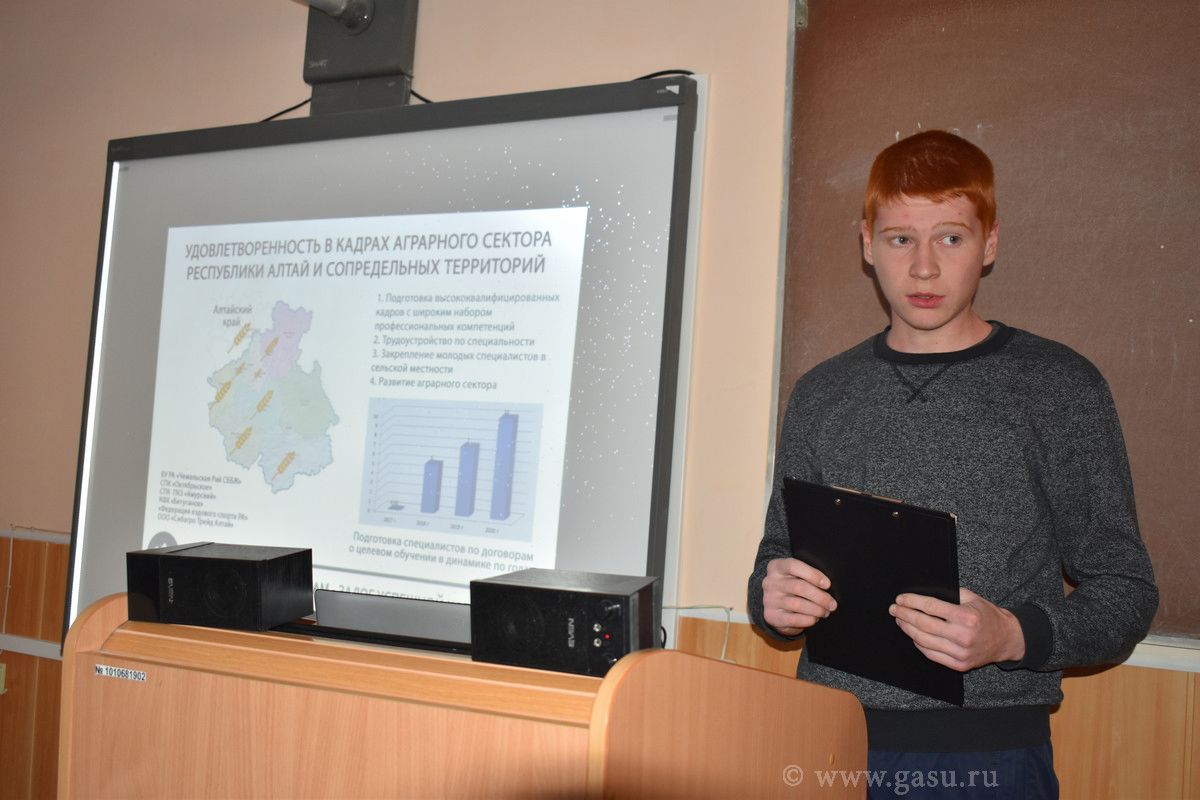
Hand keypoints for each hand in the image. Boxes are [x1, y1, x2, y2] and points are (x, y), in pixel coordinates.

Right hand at [761, 557, 836, 635]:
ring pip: (798, 604)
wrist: (775, 605)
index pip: (793, 566)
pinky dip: (808, 620)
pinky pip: (794, 619)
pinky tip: (814, 619)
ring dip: (816, 610)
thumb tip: (827, 585)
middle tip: (832, 604)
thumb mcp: (795, 576)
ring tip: (825, 612)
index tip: (827, 584)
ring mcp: (769, 600)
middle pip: (799, 587)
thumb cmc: (792, 587)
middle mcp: (770, 582)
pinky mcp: (771, 616)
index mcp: (776, 567)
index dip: (812, 574)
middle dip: (820, 597)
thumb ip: (808, 576)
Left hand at [890, 588, 1025, 671]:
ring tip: (900, 621)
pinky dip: (919, 644)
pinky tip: (913, 634)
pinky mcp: (959, 665)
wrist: (1007, 639)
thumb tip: (922, 594)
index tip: (900, 599)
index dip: (912, 601)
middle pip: (924, 624)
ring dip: (908, 629)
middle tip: (894, 609)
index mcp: (966, 617)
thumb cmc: (988, 616)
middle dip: (905, 614)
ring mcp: (960, 653)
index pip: (931, 606)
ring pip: (924, 640)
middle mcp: (963, 636)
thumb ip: (950, 595)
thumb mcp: (972, 598)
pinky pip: (931, 654)